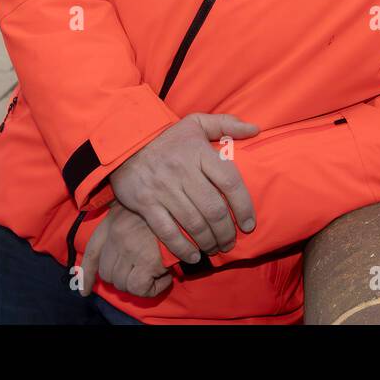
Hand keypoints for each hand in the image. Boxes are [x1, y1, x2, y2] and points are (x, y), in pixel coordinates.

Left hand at [81, 203, 172, 297]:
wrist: (189, 212)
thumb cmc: (170, 212)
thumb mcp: (140, 208)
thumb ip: (126, 223)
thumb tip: (117, 252)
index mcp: (114, 219)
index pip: (92, 252)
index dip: (86, 274)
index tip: (84, 290)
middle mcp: (117, 233)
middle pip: (106, 272)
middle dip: (122, 278)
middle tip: (142, 273)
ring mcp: (129, 248)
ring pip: (121, 283)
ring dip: (139, 284)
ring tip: (157, 272)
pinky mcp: (146, 261)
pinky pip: (139, 289)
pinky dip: (153, 289)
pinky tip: (165, 277)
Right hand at [109, 113, 258, 262]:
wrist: (124, 143)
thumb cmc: (167, 137)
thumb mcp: (196, 123)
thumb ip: (226, 124)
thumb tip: (255, 129)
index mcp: (198, 151)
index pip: (229, 182)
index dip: (243, 206)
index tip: (248, 224)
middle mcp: (182, 170)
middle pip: (213, 209)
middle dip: (226, 231)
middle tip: (230, 242)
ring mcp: (163, 188)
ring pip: (194, 223)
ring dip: (208, 241)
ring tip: (215, 248)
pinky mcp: (146, 203)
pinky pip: (168, 231)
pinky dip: (183, 247)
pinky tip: (193, 255)